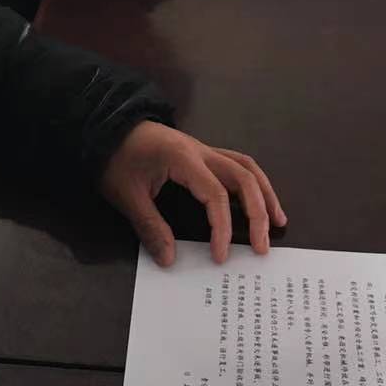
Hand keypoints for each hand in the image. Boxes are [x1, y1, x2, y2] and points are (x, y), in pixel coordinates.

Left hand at [100, 120, 285, 265]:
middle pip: (243, 177)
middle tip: (263, 246)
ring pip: (246, 167)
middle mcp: (201, 151)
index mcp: (183, 159)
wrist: (107, 125)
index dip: (222, 228)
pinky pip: (237, 165)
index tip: (220, 256)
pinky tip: (258, 200)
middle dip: (257, 213)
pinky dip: (253, 183)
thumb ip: (150, 227)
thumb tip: (170, 259)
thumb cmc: (115, 158)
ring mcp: (204, 150)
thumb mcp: (126, 195)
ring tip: (277, 220)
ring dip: (264, 194)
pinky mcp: (201, 153)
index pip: (215, 195)